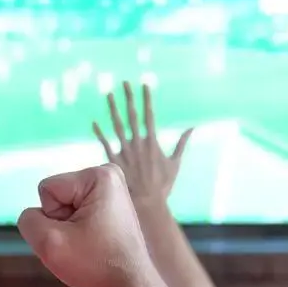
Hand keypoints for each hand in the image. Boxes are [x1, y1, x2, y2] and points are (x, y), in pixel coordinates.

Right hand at [18, 164, 154, 286]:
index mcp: (98, 176)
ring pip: (64, 206)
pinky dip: (78, 230)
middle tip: (83, 242)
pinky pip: (76, 212)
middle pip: (55, 196)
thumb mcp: (49, 243)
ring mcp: (111, 189)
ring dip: (68, 228)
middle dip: (60, 222)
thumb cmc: (95, 264)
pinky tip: (95, 243)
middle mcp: (108, 175)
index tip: (77, 235)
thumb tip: (35, 215)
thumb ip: (28, 221)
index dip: (52, 217)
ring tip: (90, 244)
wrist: (130, 286)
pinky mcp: (110, 204)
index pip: (46, 189)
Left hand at [93, 82, 192, 204]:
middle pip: (132, 116)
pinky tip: (94, 122)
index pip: (149, 115)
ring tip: (109, 94)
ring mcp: (125, 152)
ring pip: (117, 126)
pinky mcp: (115, 161)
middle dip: (129, 98)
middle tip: (124, 82)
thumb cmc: (163, 185)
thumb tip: (193, 127)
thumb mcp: (175, 163)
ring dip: (113, 110)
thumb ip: (182, 144)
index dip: (146, 99)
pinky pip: (105, 144)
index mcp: (152, 143)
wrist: (148, 204)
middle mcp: (138, 144)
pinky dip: (100, 133)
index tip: (144, 84)